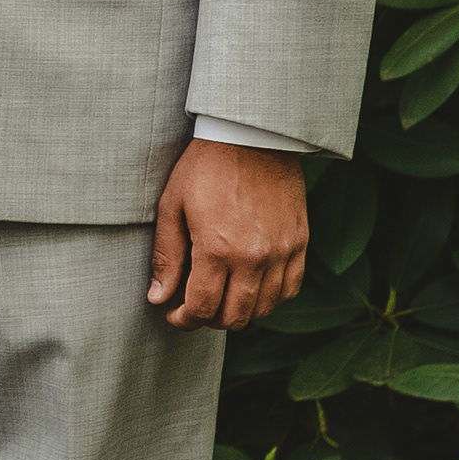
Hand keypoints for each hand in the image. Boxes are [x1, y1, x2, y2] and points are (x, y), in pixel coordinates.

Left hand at [147, 138, 307, 329]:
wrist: (251, 138)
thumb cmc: (204, 167)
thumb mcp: (172, 205)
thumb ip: (167, 256)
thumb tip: (158, 297)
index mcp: (217, 249)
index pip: (203, 308)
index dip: (185, 320)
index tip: (173, 315)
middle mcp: (254, 258)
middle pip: (235, 316)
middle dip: (209, 320)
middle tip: (193, 309)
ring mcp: (282, 254)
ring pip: (264, 309)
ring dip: (240, 313)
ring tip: (220, 300)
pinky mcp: (300, 245)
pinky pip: (290, 290)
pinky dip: (271, 299)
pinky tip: (252, 290)